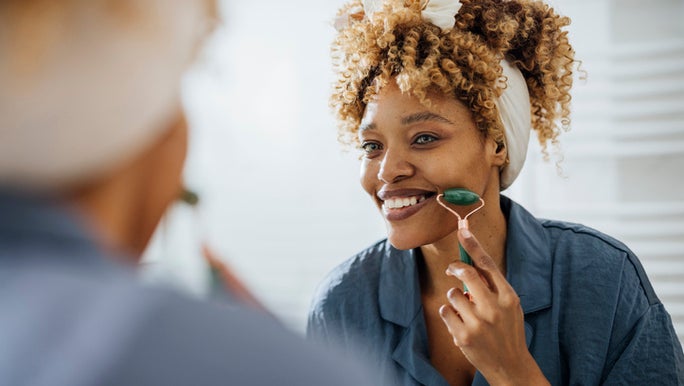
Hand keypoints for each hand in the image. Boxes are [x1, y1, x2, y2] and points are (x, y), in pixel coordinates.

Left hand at [438, 228, 548, 385]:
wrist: (511, 366)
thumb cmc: (508, 331)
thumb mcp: (510, 306)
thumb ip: (493, 287)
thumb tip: (470, 264)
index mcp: (508, 296)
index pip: (488, 264)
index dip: (473, 245)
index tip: (462, 230)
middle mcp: (494, 307)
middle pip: (467, 274)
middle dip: (455, 268)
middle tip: (451, 270)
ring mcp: (478, 322)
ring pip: (452, 293)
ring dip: (454, 297)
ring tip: (464, 310)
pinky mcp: (464, 335)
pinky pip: (445, 311)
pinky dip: (449, 314)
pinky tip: (460, 323)